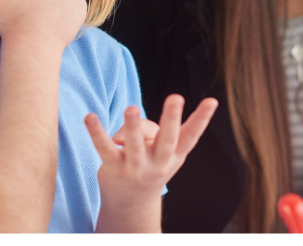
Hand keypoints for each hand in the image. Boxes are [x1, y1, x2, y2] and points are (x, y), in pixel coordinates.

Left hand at [85, 95, 217, 206]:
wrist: (131, 204)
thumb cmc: (149, 165)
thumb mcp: (159, 151)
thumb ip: (150, 129)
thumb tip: (129, 122)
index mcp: (175, 155)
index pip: (191, 136)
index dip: (202, 119)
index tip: (212, 101)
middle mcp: (158, 162)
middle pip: (166, 139)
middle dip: (171, 118)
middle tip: (176, 97)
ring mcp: (136, 167)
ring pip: (135, 145)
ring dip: (133, 127)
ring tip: (132, 109)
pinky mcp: (113, 168)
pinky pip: (104, 148)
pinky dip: (96, 132)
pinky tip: (89, 117)